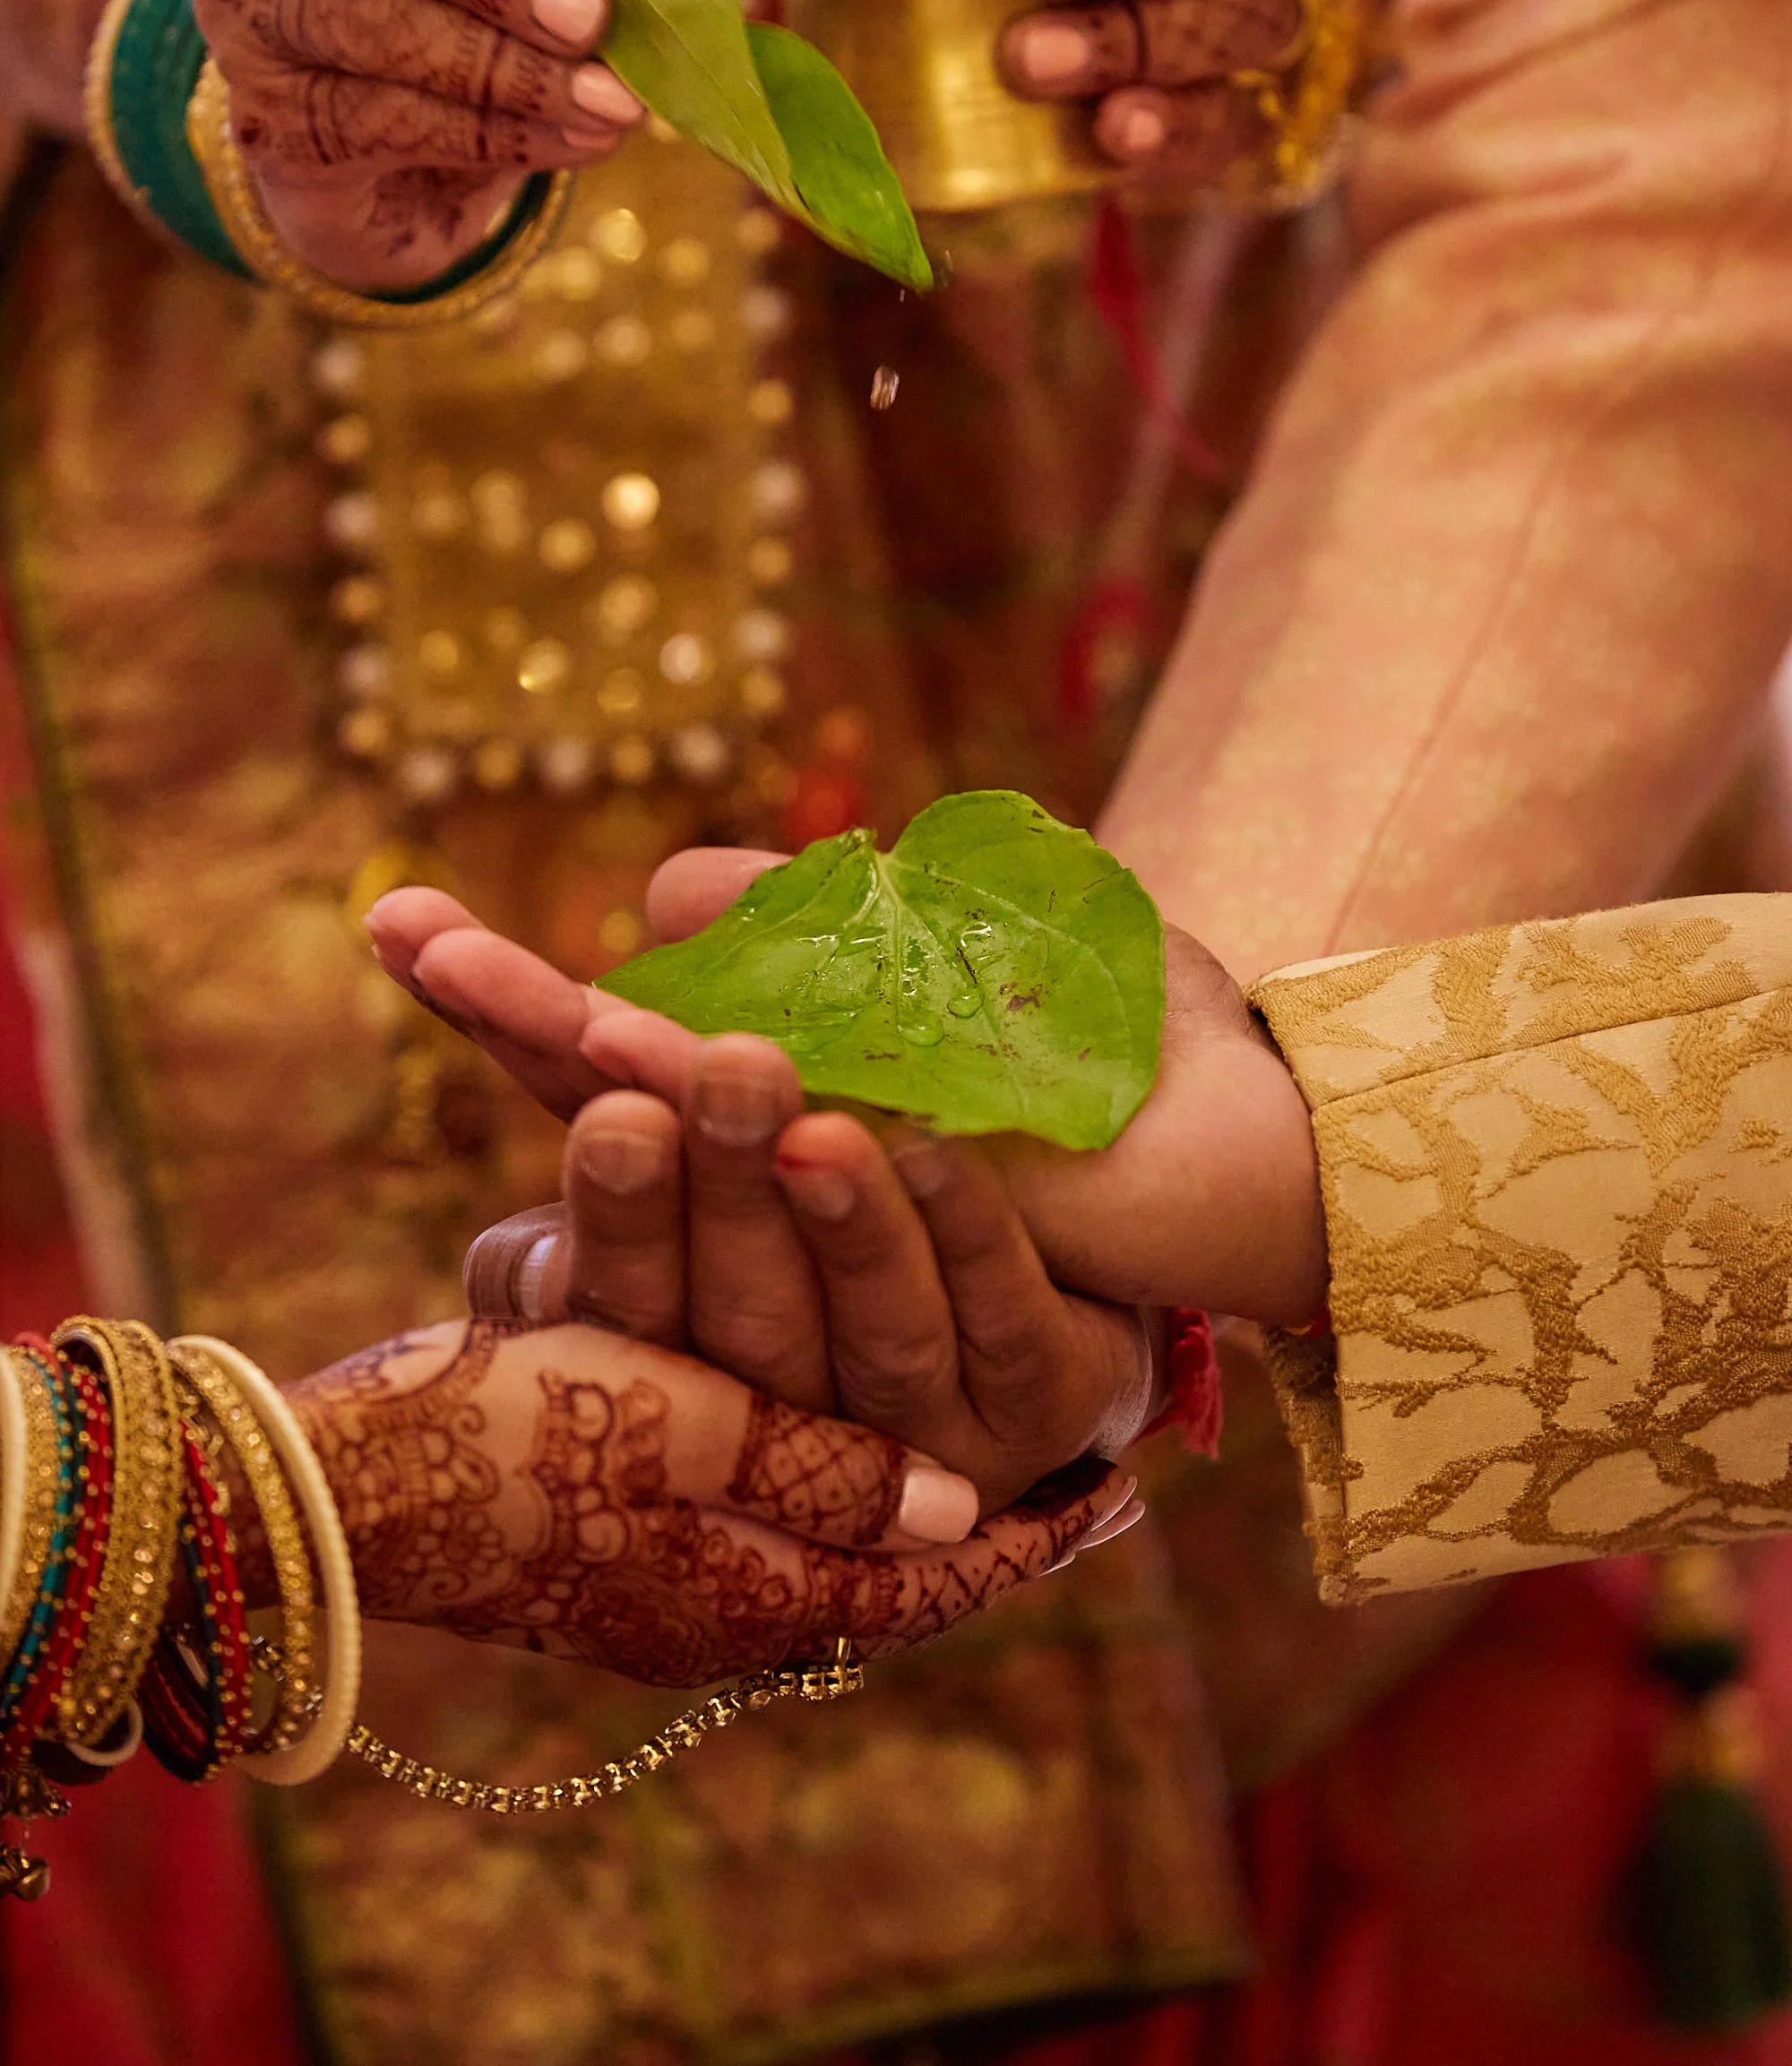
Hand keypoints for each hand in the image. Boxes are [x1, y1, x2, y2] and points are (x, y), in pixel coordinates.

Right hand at [195, 0, 643, 293]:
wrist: (374, 131)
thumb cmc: (481, 2)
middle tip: (592, 16)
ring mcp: (253, 2)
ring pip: (359, 18)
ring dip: (498, 64)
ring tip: (609, 102)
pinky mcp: (264, 114)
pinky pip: (370, 117)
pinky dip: (484, 130)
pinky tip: (568, 138)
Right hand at [282, 1317, 1132, 1686]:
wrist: (347, 1477)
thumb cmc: (522, 1437)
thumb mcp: (690, 1434)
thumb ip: (824, 1474)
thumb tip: (946, 1509)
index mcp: (759, 1602)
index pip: (933, 1584)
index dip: (1032, 1539)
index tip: (1119, 1496)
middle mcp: (722, 1614)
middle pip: (887, 1570)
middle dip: (977, 1519)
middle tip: (1069, 1477)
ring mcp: (660, 1586)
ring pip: (821, 1536)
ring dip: (895, 1486)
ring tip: (971, 1448)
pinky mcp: (606, 1540)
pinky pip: (747, 1506)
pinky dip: (808, 1463)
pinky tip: (825, 1413)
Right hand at [366, 884, 1159, 1509]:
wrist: (1222, 1148)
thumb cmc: (1026, 1054)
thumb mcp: (894, 985)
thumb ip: (777, 956)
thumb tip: (664, 897)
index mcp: (723, 1222)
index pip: (592, 1125)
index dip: (506, 1027)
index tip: (414, 926)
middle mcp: (780, 1335)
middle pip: (679, 1270)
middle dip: (647, 1163)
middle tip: (616, 1041)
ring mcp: (903, 1393)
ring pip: (823, 1325)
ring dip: (796, 1205)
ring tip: (777, 1093)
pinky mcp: (1034, 1398)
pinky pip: (989, 1317)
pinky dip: (958, 1228)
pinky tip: (938, 1147)